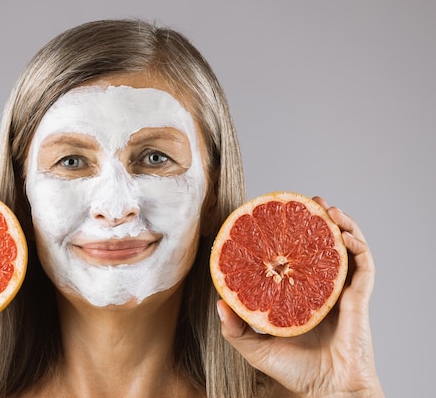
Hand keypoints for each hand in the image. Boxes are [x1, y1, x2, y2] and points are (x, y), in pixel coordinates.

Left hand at [217, 196, 383, 397]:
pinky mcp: (358, 298)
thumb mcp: (255, 348)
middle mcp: (321, 290)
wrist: (326, 391)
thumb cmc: (294, 373)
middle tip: (307, 202)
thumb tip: (218, 302)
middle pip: (322, 248)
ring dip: (339, 224)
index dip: (290, 238)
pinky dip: (356, 244)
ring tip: (325, 207)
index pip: (295, 260)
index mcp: (300, 298)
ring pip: (345, 250)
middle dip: (316, 221)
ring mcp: (341, 292)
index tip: (278, 219)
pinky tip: (342, 231)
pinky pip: (363, 265)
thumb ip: (235, 328)